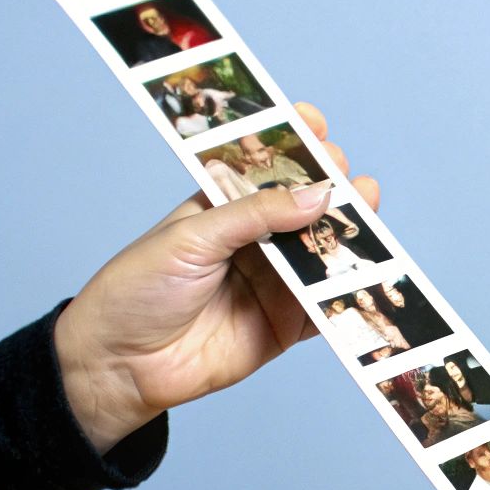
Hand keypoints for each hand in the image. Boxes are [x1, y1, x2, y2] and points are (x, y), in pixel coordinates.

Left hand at [54, 102, 380, 452]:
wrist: (119, 364)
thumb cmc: (138, 290)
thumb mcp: (192, 238)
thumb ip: (256, 216)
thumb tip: (317, 195)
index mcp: (225, 208)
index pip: (267, 168)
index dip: (294, 145)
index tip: (316, 124)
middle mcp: (255, 241)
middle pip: (306, 209)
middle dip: (333, 187)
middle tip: (347, 177)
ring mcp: (274, 283)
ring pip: (324, 254)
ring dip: (351, 235)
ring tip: (368, 212)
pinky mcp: (286, 325)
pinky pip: (326, 308)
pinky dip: (349, 294)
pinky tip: (370, 273)